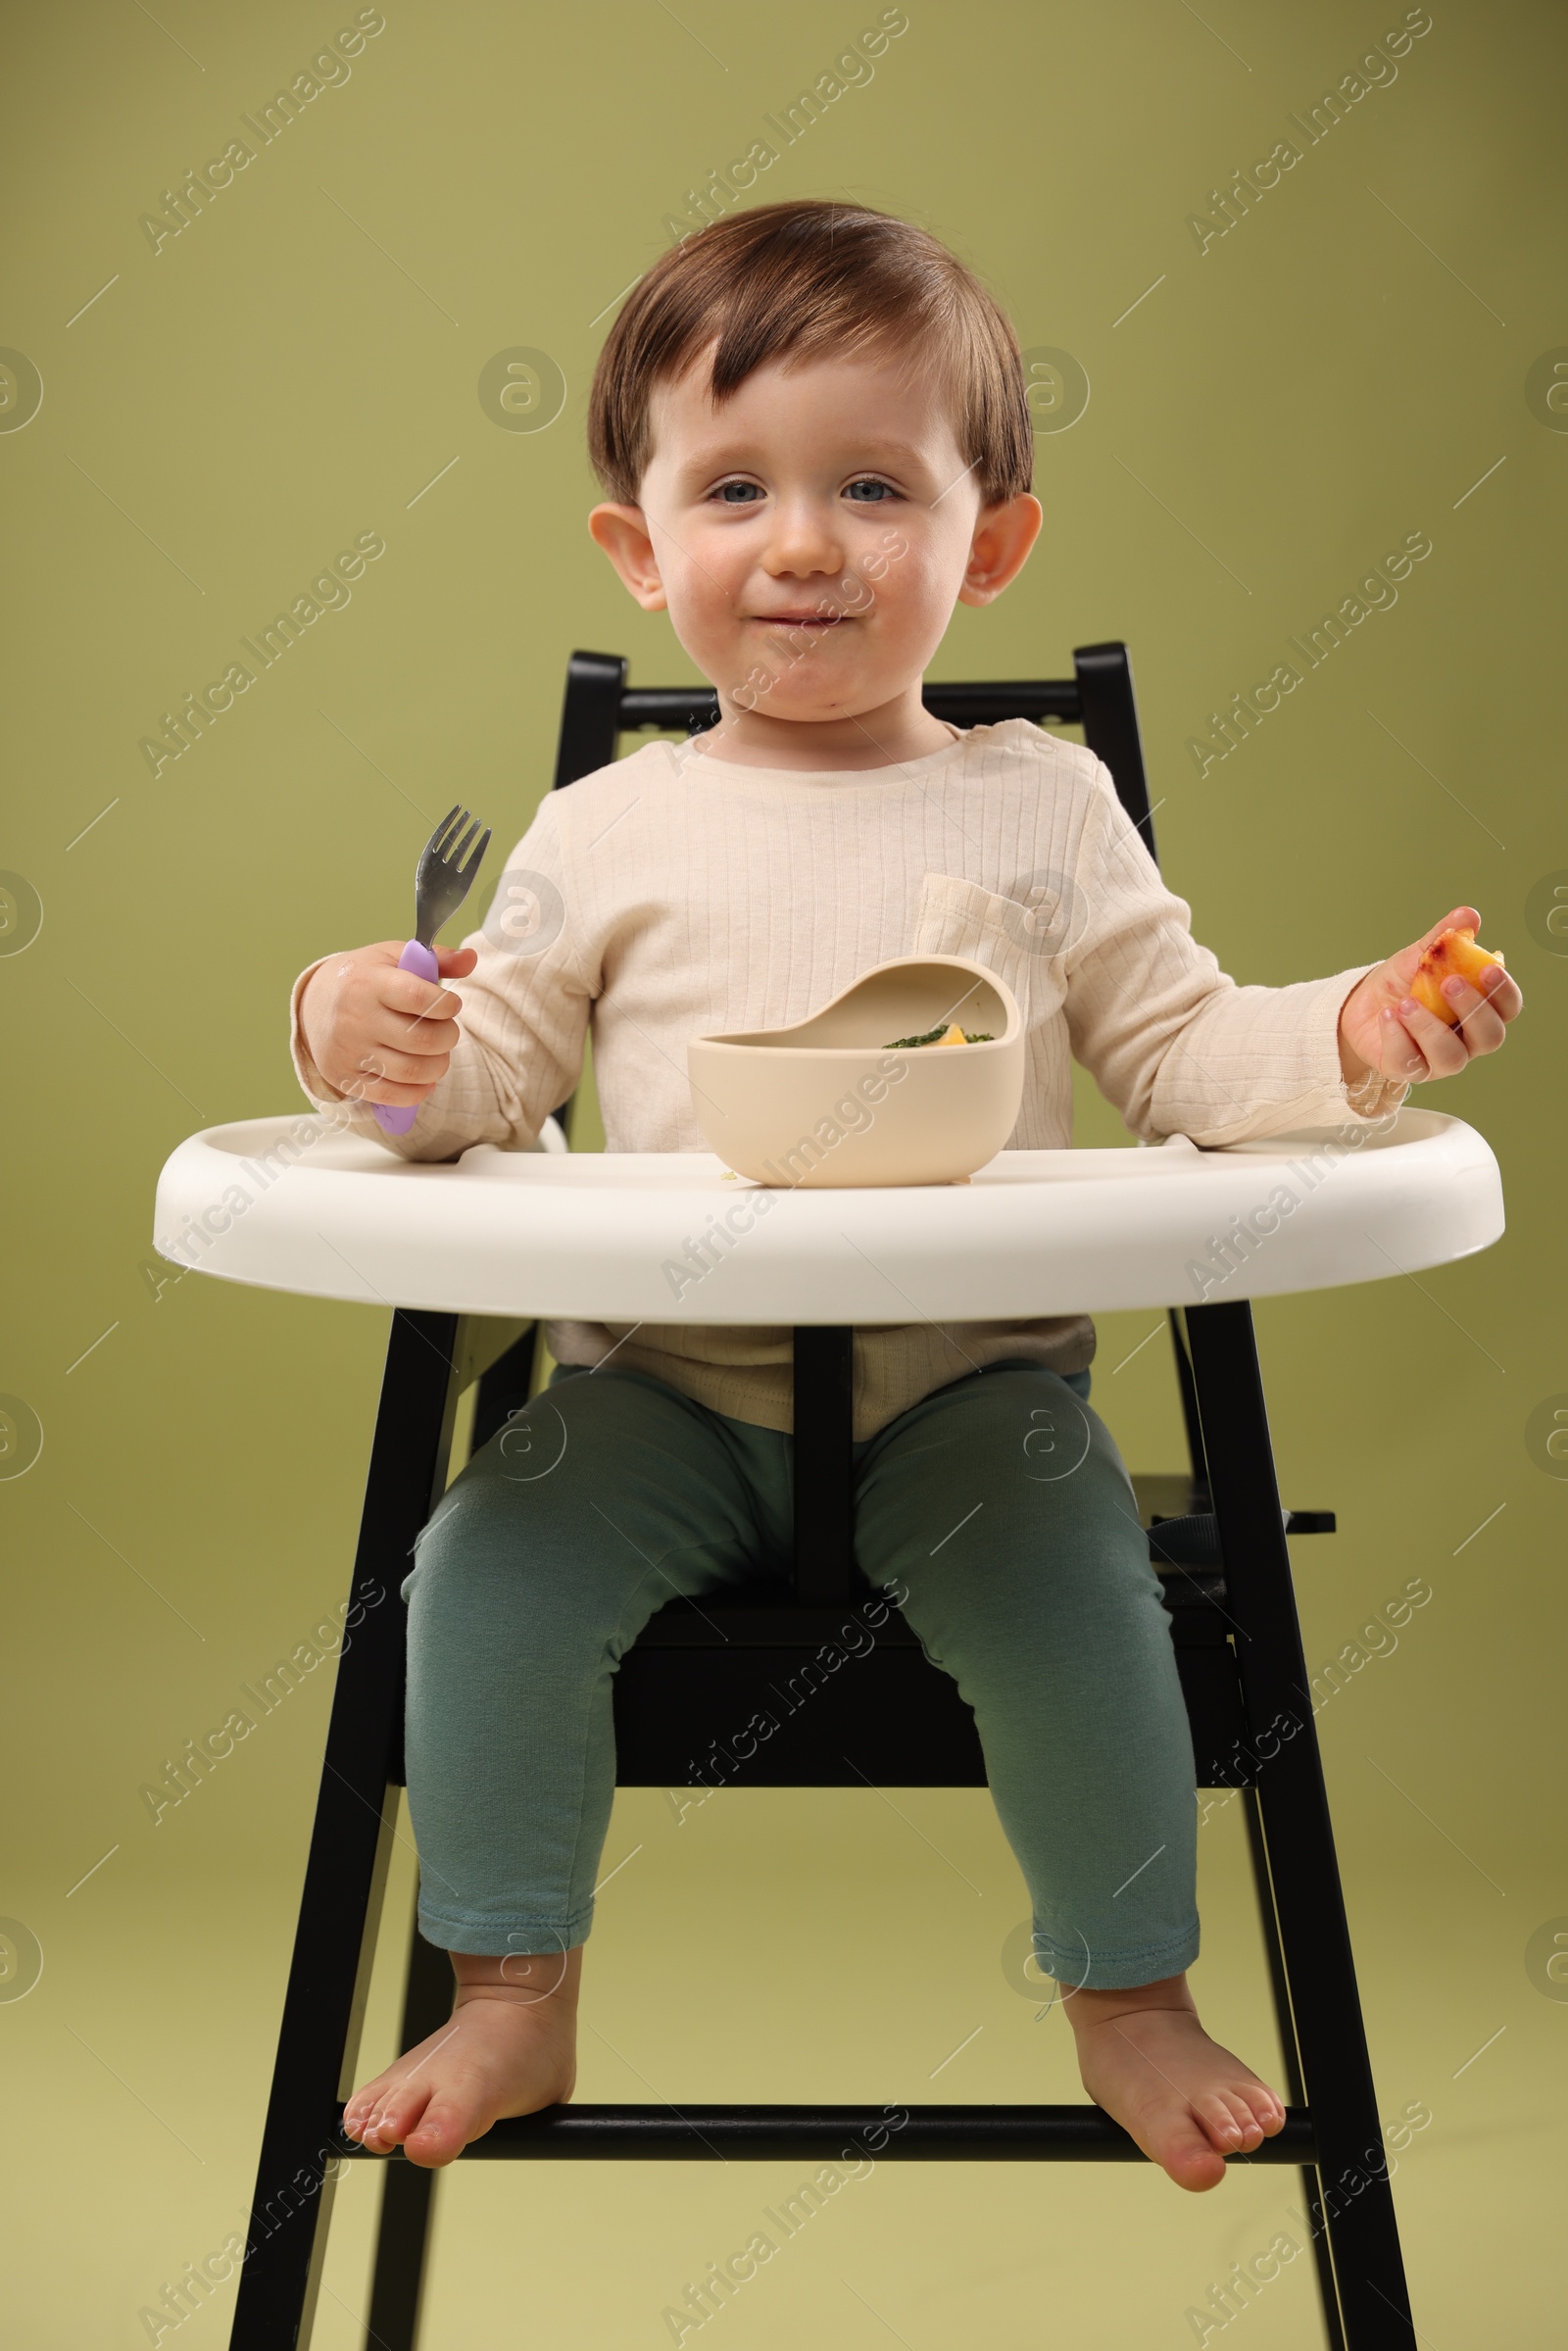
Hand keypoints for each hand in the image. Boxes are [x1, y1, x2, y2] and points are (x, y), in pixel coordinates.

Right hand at [299, 940, 478, 1106]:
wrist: (313, 1004)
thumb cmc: (363, 978)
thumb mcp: (393, 958)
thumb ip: (436, 959)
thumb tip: (471, 959)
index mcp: (369, 982)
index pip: (418, 998)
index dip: (447, 1004)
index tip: (451, 1004)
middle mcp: (356, 1018)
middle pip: (422, 1039)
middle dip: (449, 1037)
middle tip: (446, 1030)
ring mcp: (349, 1051)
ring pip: (412, 1072)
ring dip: (439, 1066)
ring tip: (437, 1054)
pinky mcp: (345, 1077)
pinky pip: (392, 1096)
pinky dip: (418, 1091)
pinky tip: (424, 1078)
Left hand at [1338, 905, 1522, 1087]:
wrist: (1361, 1005)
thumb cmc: (1402, 983)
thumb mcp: (1420, 955)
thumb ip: (1445, 937)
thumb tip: (1468, 915)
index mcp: (1480, 1010)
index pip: (1507, 1008)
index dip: (1503, 991)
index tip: (1488, 967)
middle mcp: (1467, 1040)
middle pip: (1489, 1037)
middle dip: (1472, 1009)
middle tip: (1449, 981)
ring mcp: (1440, 1061)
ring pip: (1451, 1056)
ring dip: (1430, 1027)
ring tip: (1407, 1002)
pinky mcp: (1409, 1070)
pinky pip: (1410, 1063)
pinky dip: (1398, 1037)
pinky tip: (1387, 1016)